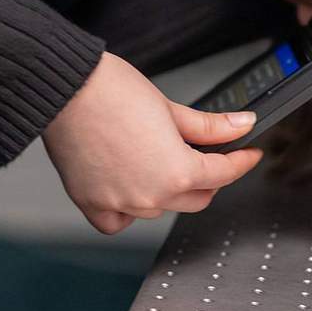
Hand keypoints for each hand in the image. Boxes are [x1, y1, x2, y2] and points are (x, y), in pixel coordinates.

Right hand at [42, 51, 265, 234]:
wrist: (64, 88)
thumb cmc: (109, 91)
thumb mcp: (170, 106)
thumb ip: (210, 126)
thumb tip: (241, 125)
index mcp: (176, 173)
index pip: (222, 174)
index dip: (240, 161)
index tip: (247, 154)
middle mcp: (150, 196)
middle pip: (195, 198)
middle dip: (206, 178)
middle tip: (205, 156)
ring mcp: (120, 204)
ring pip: (159, 209)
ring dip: (166, 191)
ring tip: (157, 159)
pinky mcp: (92, 203)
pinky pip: (118, 222)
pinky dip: (127, 210)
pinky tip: (129, 187)